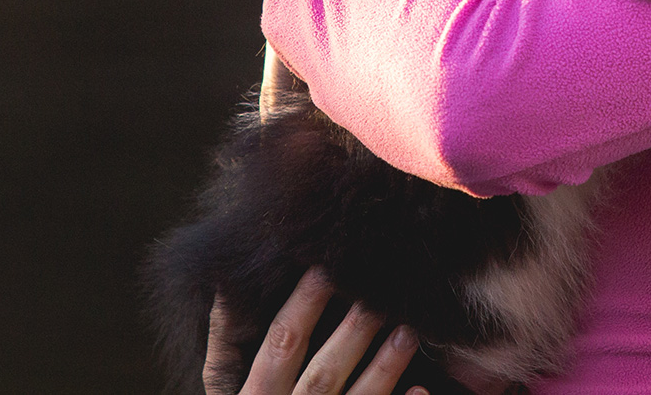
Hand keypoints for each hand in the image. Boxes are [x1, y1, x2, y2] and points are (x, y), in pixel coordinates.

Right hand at [206, 269, 424, 394]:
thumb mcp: (240, 392)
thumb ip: (236, 355)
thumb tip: (230, 291)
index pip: (280, 346)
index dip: (302, 306)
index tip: (326, 268)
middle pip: (323, 373)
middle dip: (353, 332)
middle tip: (381, 294)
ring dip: (384, 367)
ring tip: (409, 332)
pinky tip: (421, 389)